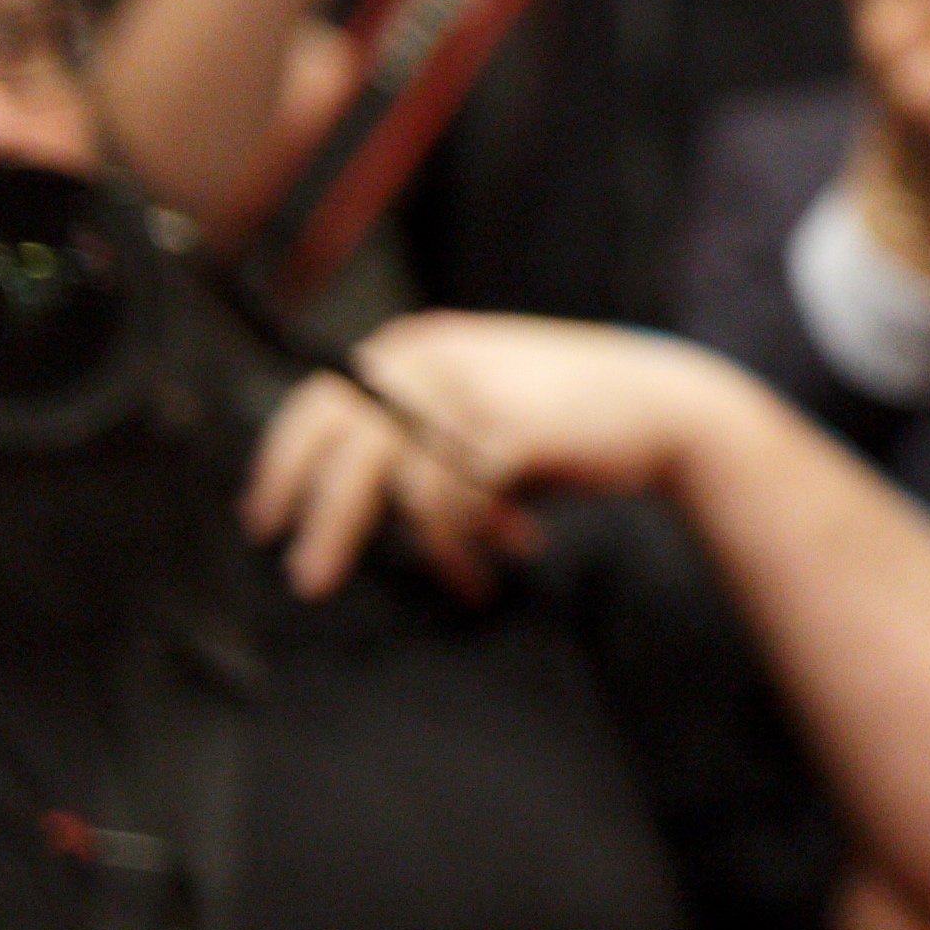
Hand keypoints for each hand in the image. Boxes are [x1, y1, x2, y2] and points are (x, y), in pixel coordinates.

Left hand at [240, 313, 760, 597]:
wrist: (665, 404)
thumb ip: (420, 432)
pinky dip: (471, 544)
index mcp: (415, 347)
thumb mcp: (479, 404)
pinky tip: (506, 558)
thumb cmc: (567, 414)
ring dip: (427, 549)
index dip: (282, 464)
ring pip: (406, 487)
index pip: (319, 403)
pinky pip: (461, 505)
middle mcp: (433, 359)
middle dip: (325, 521)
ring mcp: (472, 392)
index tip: (264, 519)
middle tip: (309, 578)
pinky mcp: (510, 430)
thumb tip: (353, 503)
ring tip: (459, 581)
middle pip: (347, 448)